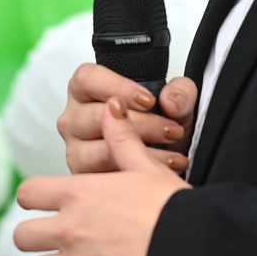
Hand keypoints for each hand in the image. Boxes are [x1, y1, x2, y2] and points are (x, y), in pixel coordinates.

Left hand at [12, 104, 188, 255]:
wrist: (192, 248)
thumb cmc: (172, 207)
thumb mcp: (147, 167)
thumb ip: (122, 140)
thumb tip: (111, 109)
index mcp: (78, 195)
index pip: (28, 193)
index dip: (34, 198)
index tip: (45, 204)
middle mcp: (68, 230)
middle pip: (21, 236)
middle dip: (32, 239)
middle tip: (47, 241)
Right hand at [57, 62, 195, 175]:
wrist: (163, 153)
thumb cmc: (158, 123)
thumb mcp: (177, 101)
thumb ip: (181, 91)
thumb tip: (170, 101)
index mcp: (86, 90)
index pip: (88, 79)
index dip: (118, 87)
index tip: (148, 100)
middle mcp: (76, 118)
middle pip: (96, 116)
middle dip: (139, 125)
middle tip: (168, 130)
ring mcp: (76, 148)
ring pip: (99, 150)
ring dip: (138, 152)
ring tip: (169, 152)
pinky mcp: (83, 175)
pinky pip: (103, 177)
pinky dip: (134, 173)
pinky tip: (158, 169)